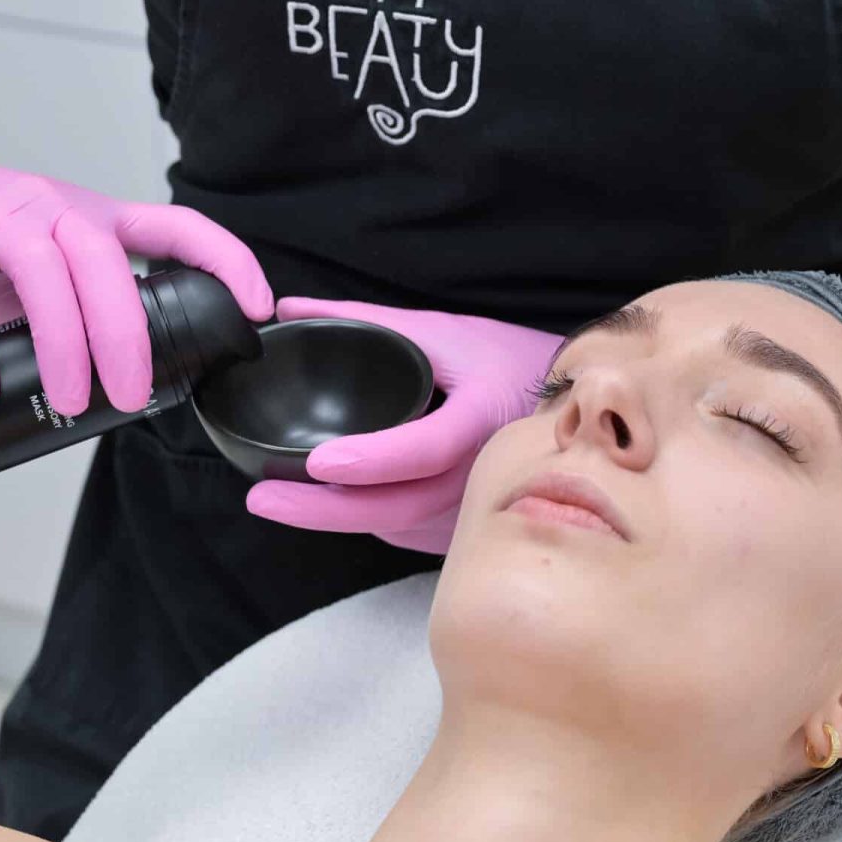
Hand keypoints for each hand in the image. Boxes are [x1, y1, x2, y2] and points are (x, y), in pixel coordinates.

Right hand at [0, 87, 274, 415]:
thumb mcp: (35, 268)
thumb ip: (73, 310)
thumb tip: (111, 384)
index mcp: (90, 218)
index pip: (175, 227)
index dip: (225, 260)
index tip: (257, 307)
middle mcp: (52, 207)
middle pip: (107, 266)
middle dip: (128, 337)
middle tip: (132, 398)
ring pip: (45, 276)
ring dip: (64, 346)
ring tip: (68, 401)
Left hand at [244, 298, 564, 554]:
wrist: (579, 408)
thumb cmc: (512, 362)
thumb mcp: (444, 332)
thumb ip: (365, 322)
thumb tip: (289, 308)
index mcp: (482, 418)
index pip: (425, 450)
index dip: (372, 461)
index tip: (318, 462)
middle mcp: (482, 475)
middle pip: (396, 509)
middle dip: (321, 511)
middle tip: (262, 497)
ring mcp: (476, 511)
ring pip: (394, 527)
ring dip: (334, 518)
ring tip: (277, 498)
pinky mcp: (465, 532)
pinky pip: (404, 533)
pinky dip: (364, 519)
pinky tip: (328, 504)